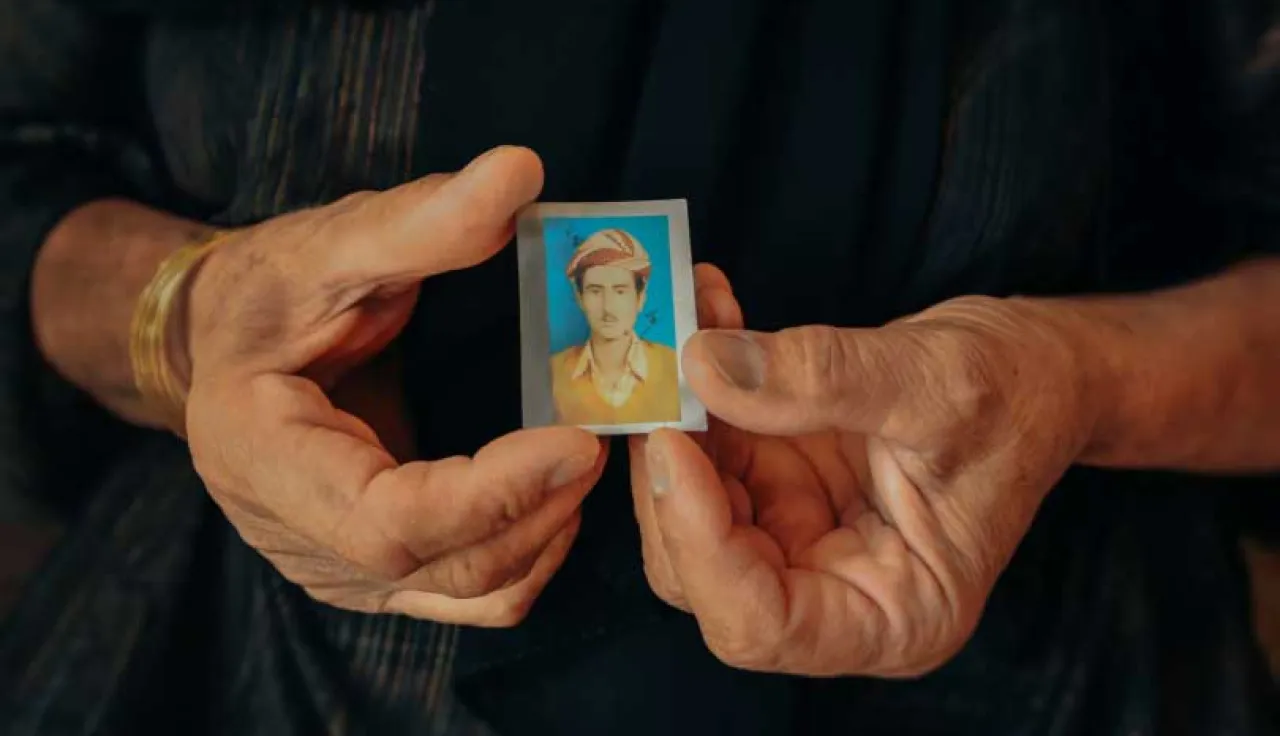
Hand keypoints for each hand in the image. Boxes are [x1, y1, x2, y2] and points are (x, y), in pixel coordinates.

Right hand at [185, 147, 604, 626]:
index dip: (491, 492)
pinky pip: (466, 593)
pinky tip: (557, 498)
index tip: (576, 440)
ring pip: (465, 593)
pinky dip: (526, 556)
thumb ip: (419, 222)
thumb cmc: (263, 294)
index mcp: (265, 460)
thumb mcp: (326, 245)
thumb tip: (518, 172)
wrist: (222, 347)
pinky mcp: (377, 574)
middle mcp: (301, 538)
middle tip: (601, 436)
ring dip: (542, 534)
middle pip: (440, 565)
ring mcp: (341, 569)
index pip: (390, 522)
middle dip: (536, 508)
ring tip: (587, 458)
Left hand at [631, 294, 1096, 674]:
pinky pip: (713, 449)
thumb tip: (703, 367)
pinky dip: (703, 384)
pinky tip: (713, 313)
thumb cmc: (1019, 394)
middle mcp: (836, 591)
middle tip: (661, 378)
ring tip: (692, 321)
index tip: (671, 446)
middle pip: (704, 572)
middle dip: (672, 475)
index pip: (761, 622)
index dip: (699, 544)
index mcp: (893, 615)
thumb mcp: (931, 383)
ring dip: (680, 415)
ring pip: (690, 507)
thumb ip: (818, 379)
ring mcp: (802, 537)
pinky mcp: (783, 485)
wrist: (1040, 367)